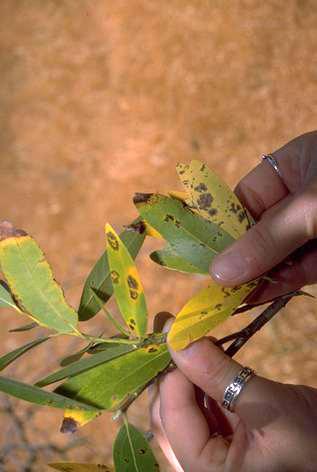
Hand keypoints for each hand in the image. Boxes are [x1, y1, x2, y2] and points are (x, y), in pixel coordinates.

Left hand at [150, 336, 316, 471]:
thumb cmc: (313, 443)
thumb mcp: (266, 406)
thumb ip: (218, 375)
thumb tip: (176, 336)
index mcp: (205, 470)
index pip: (171, 414)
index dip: (171, 369)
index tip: (175, 328)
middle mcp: (200, 463)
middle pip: (168, 411)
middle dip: (172, 369)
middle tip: (179, 328)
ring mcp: (209, 451)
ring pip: (181, 404)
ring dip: (186, 370)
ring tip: (195, 338)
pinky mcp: (220, 436)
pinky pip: (199, 404)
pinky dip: (201, 377)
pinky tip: (209, 355)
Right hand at [210, 131, 316, 302]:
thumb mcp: (311, 208)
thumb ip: (267, 239)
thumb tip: (218, 271)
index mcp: (293, 164)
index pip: (245, 198)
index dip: (223, 227)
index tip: (203, 256)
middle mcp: (301, 194)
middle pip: (260, 229)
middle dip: (241, 257)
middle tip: (215, 285)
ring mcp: (315, 224)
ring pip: (280, 252)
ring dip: (259, 276)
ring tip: (231, 298)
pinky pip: (301, 268)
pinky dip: (282, 283)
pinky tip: (257, 297)